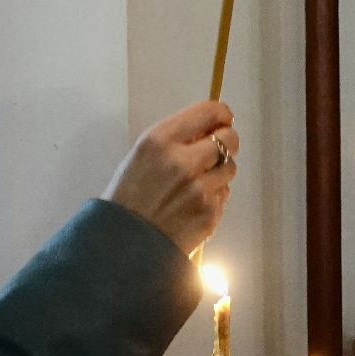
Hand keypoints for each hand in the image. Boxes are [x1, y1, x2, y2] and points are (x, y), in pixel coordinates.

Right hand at [103, 101, 238, 253]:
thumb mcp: (142, 156)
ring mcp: (199, 189)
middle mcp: (183, 161)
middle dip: (227, 142)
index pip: (209, 112)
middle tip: (217, 149)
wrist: (124, 243)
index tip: (223, 118)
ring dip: (220, 170)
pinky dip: (214, 196)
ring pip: (230, 167)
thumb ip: (174, 139)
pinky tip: (193, 203)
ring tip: (198, 182)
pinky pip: (224, 194)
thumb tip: (209, 128)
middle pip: (229, 138)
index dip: (221, 114)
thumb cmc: (128, 198)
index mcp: (160, 140)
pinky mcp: (209, 213)